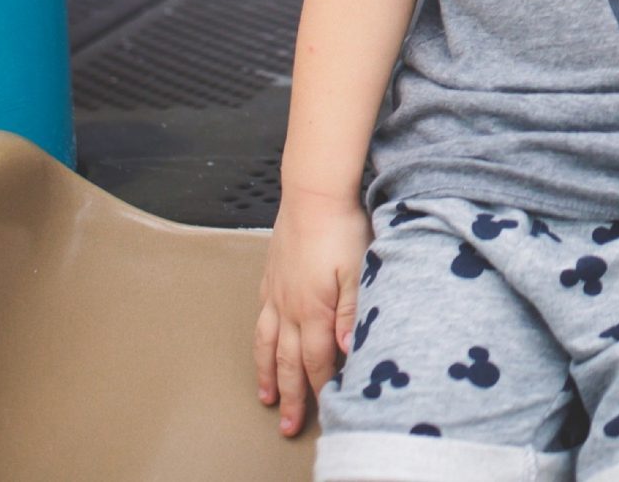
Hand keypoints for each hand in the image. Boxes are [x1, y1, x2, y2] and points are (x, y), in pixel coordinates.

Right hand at [254, 187, 372, 437]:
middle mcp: (290, 308)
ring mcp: (276, 294)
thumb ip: (352, 311)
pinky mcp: (270, 279)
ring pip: (267, 345)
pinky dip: (260, 342)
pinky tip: (262, 347)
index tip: (327, 410)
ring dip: (267, 375)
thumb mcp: (359, 268)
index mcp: (314, 309)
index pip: (318, 360)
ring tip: (267, 398)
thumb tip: (347, 350)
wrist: (312, 194)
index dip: (322, 387)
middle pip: (288, 362)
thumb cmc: (341, 227)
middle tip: (289, 425)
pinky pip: (260, 320)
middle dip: (291, 396)